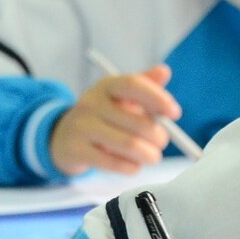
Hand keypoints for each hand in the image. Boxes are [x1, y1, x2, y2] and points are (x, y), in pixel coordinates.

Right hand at [50, 64, 179, 176]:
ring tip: (153, 156)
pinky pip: (113, 163)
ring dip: (149, 155)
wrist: (64, 137)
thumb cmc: (104, 116)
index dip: (157, 98)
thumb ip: (144, 85)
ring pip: (129, 144)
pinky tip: (135, 166)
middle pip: (137, 122)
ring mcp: (82, 126)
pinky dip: (131, 167)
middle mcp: (91, 102)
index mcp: (106, 86)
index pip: (133, 84)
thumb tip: (164, 71)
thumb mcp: (120, 97)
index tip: (175, 113)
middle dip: (159, 136)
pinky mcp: (76, 150)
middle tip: (162, 142)